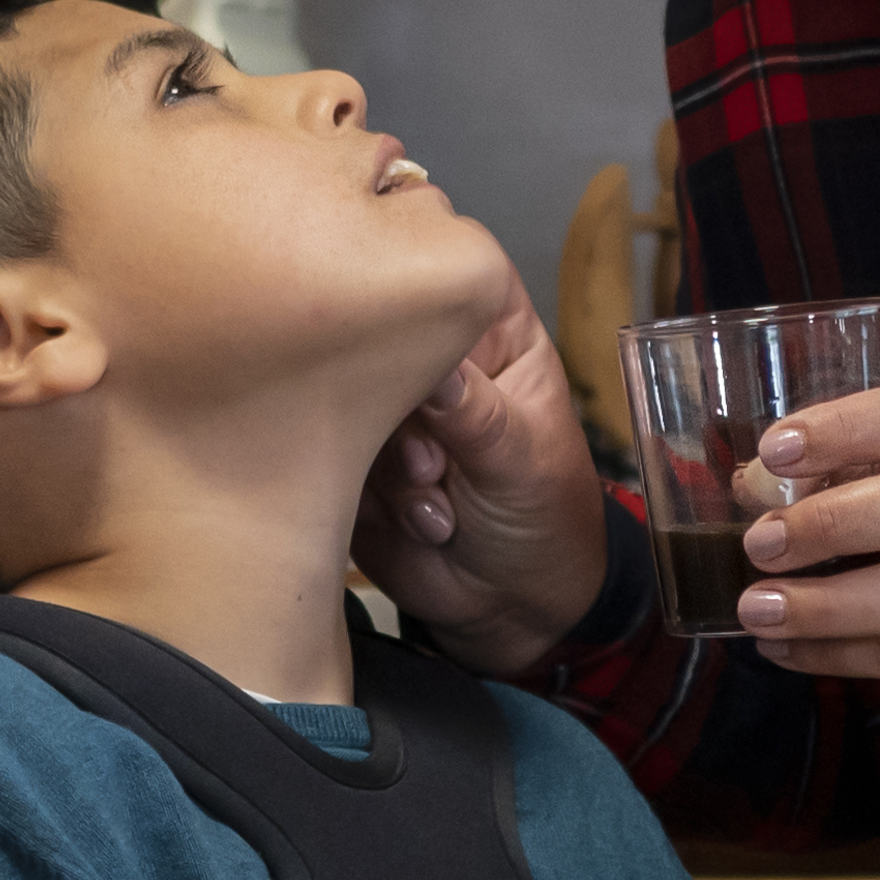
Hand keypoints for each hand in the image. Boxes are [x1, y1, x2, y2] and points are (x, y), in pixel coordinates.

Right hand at [349, 267, 606, 678]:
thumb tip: (433, 367)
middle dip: (404, 410)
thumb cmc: (546, 521)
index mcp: (494, 337)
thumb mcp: (523, 463)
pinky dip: (375, 500)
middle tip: (436, 464)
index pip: (459, 269)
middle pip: (386, 334)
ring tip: (441, 511)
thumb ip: (476, 414)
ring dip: (392, 467)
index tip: (410, 315)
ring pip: (351, 401)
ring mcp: (391, 412)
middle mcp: (436, 365)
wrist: (512, 609)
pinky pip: (333, 457)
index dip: (430, 274)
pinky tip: (422, 527)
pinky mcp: (354, 460)